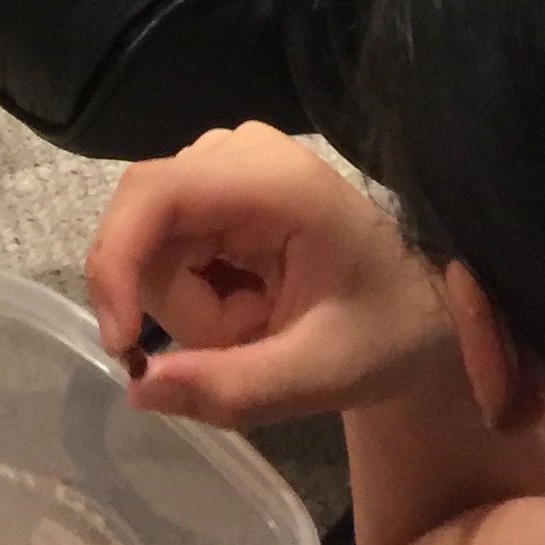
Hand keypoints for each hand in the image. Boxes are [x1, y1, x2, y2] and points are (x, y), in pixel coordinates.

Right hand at [84, 122, 453, 427]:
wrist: (428, 309)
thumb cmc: (392, 332)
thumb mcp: (321, 374)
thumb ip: (232, 387)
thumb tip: (138, 392)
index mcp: (272, 180)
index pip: (154, 193)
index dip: (116, 262)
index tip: (122, 344)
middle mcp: (236, 153)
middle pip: (148, 234)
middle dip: (187, 310)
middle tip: (255, 341)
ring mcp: (223, 167)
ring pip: (154, 251)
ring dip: (197, 311)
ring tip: (266, 324)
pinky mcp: (217, 190)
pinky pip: (169, 252)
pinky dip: (202, 298)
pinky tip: (255, 305)